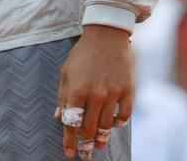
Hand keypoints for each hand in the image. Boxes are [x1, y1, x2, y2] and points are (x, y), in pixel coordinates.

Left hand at [57, 25, 133, 158]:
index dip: (70, 141)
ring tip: (98, 145)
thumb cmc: (82, 55)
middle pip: (89, 128)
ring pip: (107, 125)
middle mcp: (95, 95)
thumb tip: (59, 117)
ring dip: (101, 137)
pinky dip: (118, 123)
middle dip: (86, 144)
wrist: (106, 36)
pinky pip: (124, 115)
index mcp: (76, 90)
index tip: (70, 154)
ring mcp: (113, 94)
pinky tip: (113, 126)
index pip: (71, 123)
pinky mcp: (128, 91)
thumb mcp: (66, 73)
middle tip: (85, 154)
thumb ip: (63, 97)